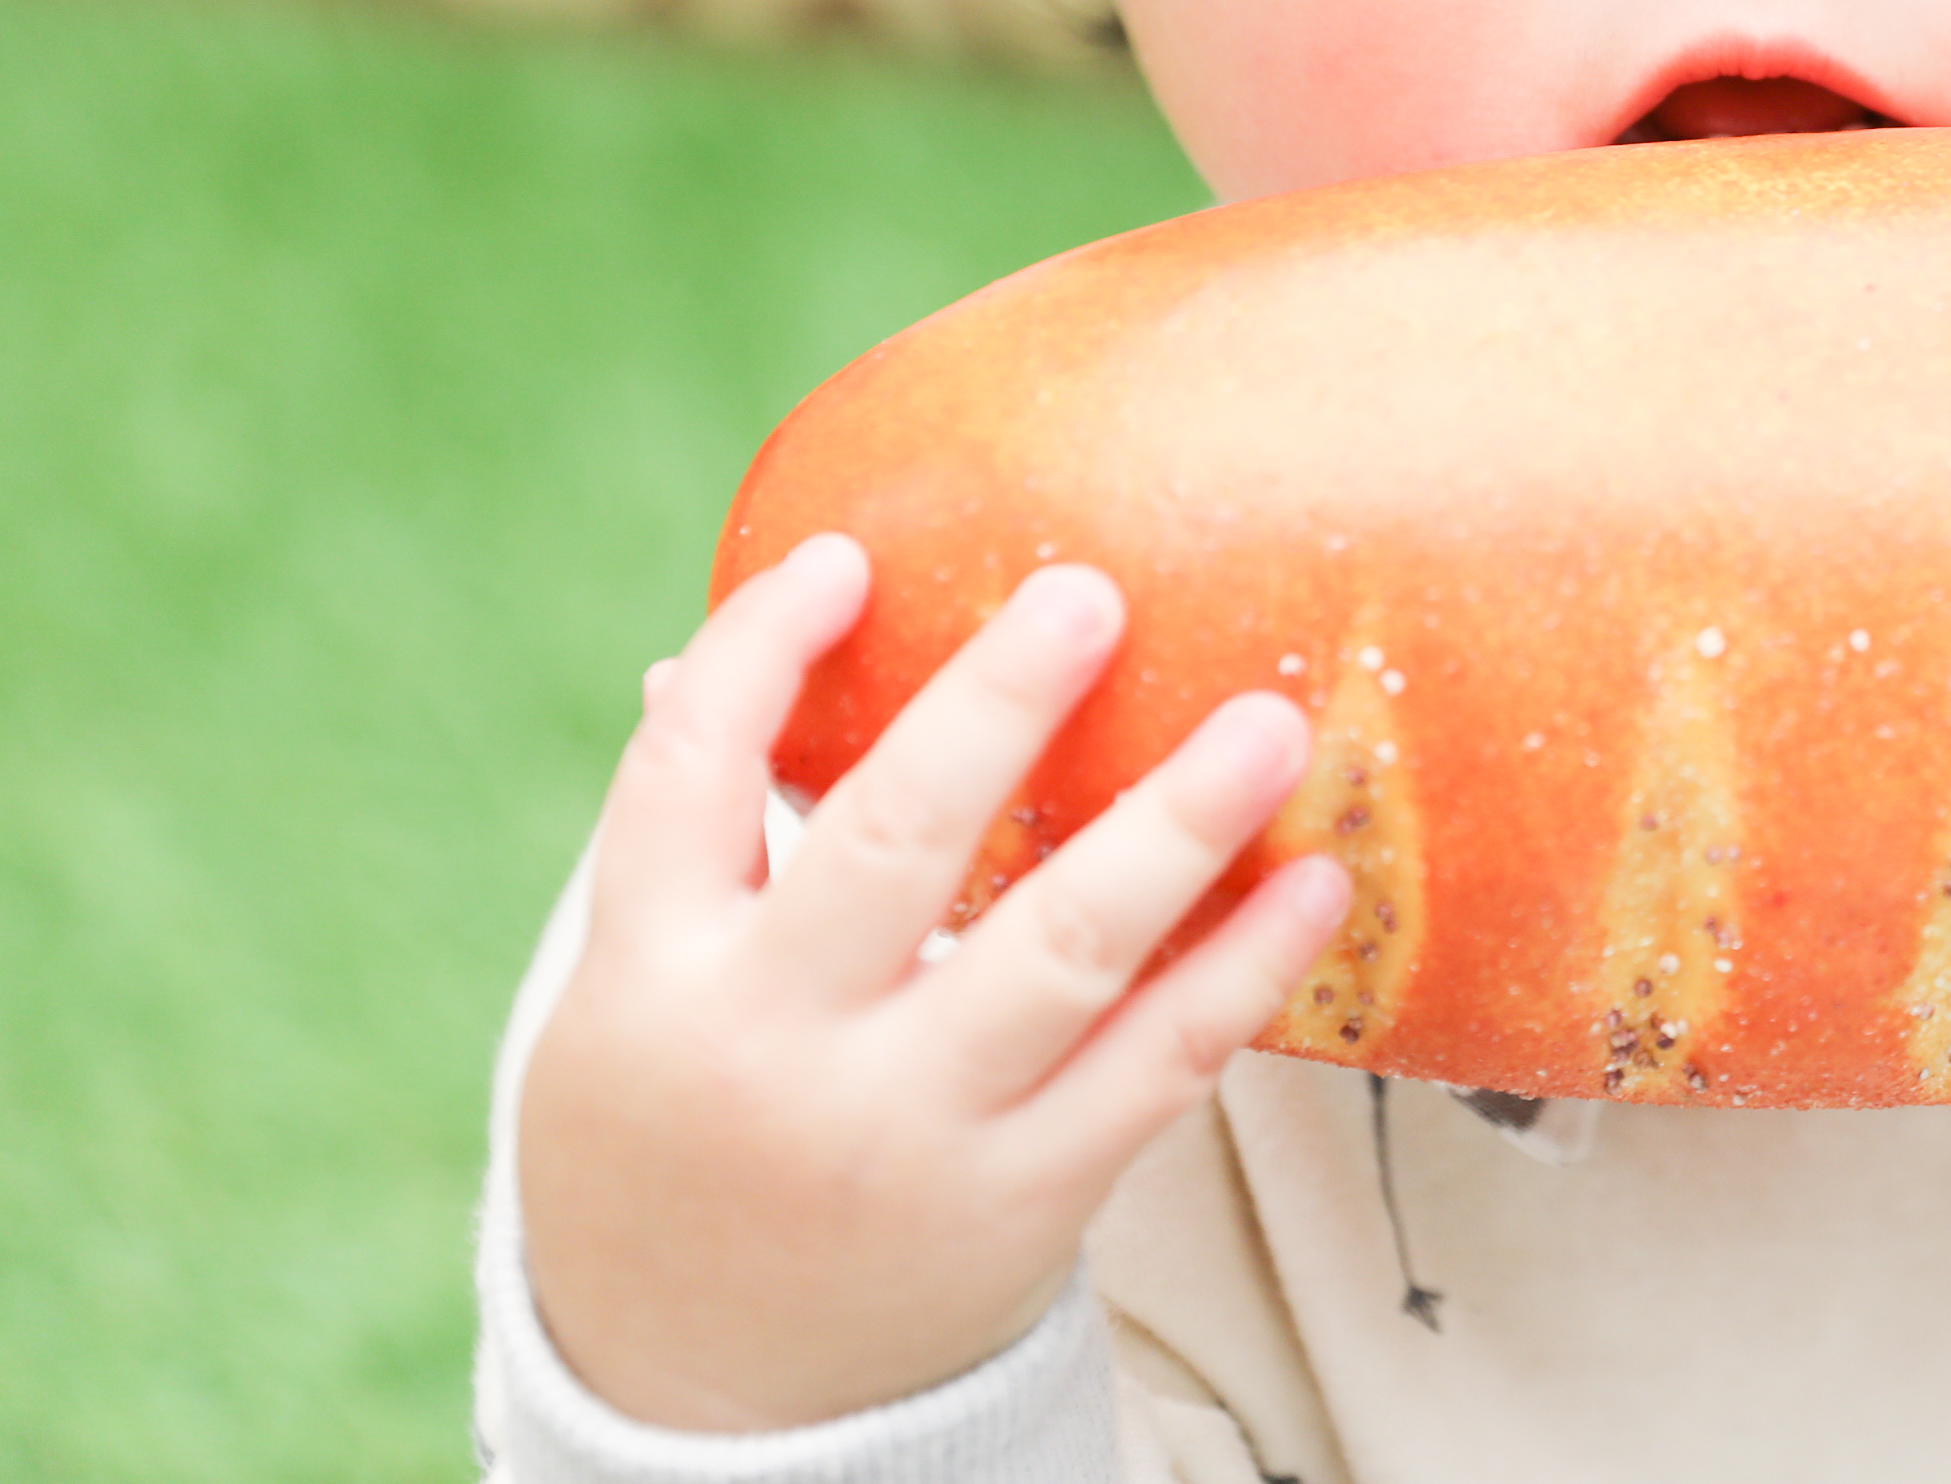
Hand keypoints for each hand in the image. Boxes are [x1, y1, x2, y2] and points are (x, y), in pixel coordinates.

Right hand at [517, 534, 1349, 1431]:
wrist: (700, 1398)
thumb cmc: (683, 1138)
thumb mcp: (626, 1010)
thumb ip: (683, 850)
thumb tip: (700, 663)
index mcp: (652, 978)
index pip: (685, 780)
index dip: (757, 655)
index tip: (846, 557)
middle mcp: (773, 1052)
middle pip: (888, 843)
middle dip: (993, 709)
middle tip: (1091, 590)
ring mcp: (903, 1134)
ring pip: (1058, 954)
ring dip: (1174, 825)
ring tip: (1271, 720)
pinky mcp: (1022, 1204)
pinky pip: (1156, 1068)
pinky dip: (1246, 970)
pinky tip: (1319, 881)